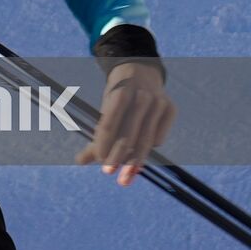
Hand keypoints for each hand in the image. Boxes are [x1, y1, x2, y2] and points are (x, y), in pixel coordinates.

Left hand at [75, 62, 175, 185]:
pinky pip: (159, 137)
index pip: (109, 123)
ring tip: (125, 178)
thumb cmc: (117, 96)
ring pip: (146, 139)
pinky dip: (149, 149)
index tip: (99, 161)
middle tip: (109, 173)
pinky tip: (138, 158)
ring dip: (134, 162)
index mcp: (119, 93)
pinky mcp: (171, 108)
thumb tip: (79, 161)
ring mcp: (158, 102)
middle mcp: (141, 96)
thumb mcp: (105, 107)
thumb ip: (96, 135)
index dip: (103, 144)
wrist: (140, 71)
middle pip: (129, 134)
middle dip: (118, 157)